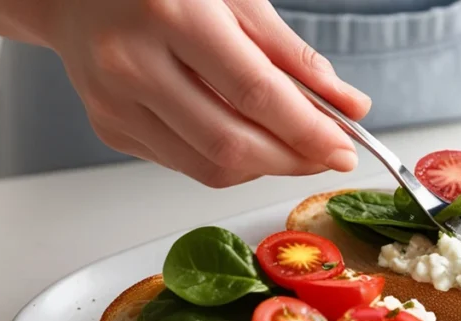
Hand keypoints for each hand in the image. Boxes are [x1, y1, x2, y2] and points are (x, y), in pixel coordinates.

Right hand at [47, 0, 370, 186]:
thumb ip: (294, 55)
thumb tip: (349, 105)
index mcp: (172, 14)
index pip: (256, 93)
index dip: (308, 131)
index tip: (345, 148)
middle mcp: (133, 62)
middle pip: (232, 144)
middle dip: (293, 159)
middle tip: (327, 154)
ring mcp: (116, 102)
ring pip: (210, 166)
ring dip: (265, 166)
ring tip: (291, 144)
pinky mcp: (111, 128)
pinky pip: (186, 164)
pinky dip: (228, 160)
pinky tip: (243, 134)